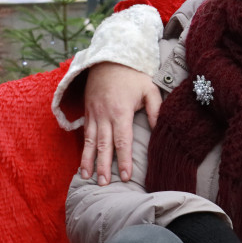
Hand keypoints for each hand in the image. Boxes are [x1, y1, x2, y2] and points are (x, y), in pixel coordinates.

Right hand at [80, 62, 162, 184]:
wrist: (108, 58)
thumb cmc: (132, 75)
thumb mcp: (149, 88)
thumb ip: (155, 110)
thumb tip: (159, 129)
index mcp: (121, 111)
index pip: (123, 141)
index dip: (124, 160)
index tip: (125, 176)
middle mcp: (104, 115)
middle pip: (104, 146)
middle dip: (103, 166)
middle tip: (103, 184)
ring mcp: (93, 114)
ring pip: (90, 142)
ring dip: (88, 161)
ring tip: (87, 177)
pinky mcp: (88, 112)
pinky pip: (85, 133)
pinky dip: (83, 148)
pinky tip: (82, 161)